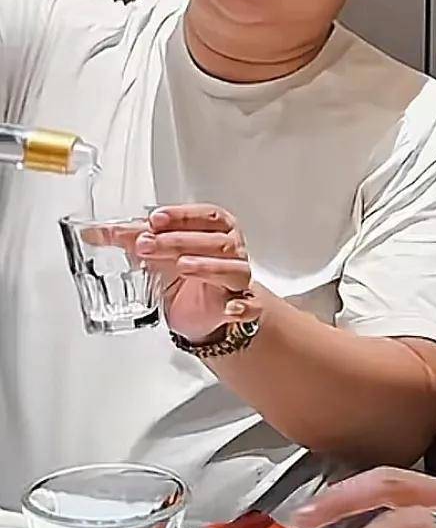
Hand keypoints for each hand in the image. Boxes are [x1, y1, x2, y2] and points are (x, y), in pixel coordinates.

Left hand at [135, 204, 260, 343]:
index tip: (156, 218)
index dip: (183, 215)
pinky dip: (243, 307)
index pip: (207, 216)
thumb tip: (92, 231)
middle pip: (217, 240)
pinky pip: (250, 306)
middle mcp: (232, 251)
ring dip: (208, 266)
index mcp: (217, 230)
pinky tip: (231, 308)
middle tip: (149, 245)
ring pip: (234, 268)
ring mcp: (238, 278)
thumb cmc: (184, 274)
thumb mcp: (157, 254)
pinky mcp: (242, 306)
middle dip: (181, 240)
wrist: (200, 311)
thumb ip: (130, 240)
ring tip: (182, 266)